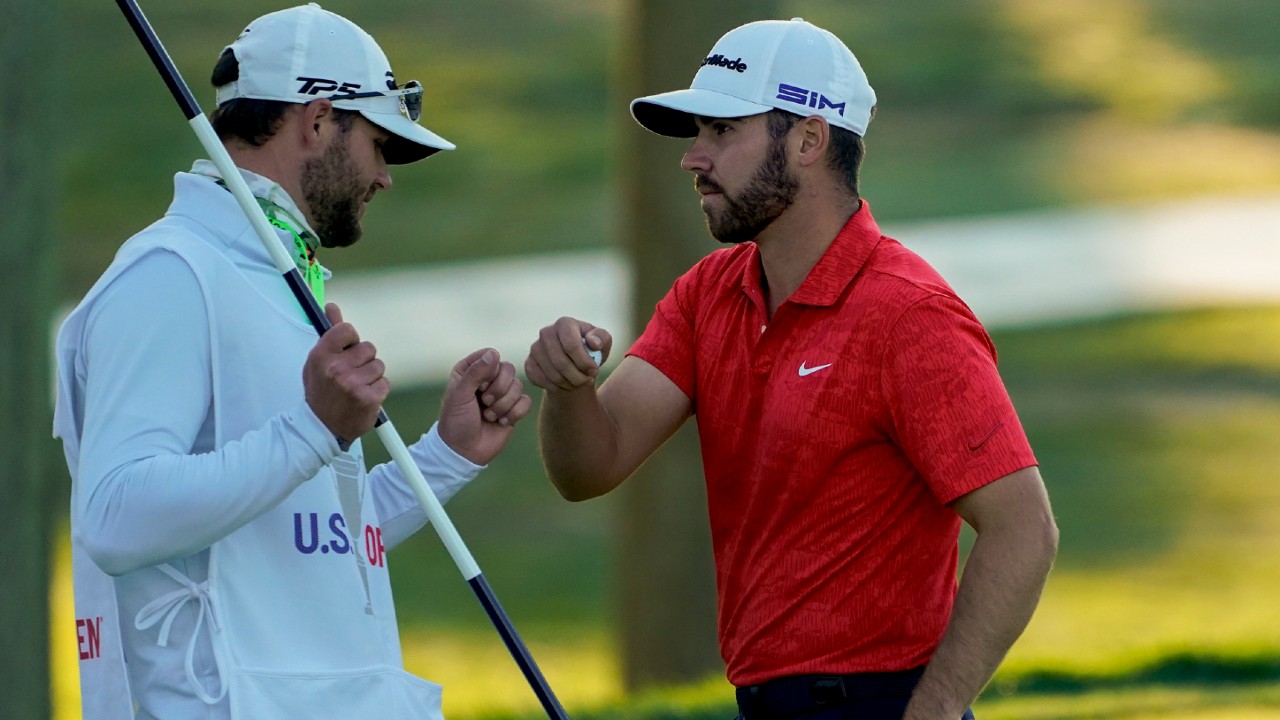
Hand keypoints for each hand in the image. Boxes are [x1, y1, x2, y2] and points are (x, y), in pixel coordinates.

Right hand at [303, 303, 389, 444]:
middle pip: (368, 348)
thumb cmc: (321, 391)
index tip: (348, 350)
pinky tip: (364, 397)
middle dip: (363, 360)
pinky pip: (385, 383)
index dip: (351, 339)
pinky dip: (377, 390)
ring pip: (378, 365)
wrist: (322, 427)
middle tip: (352, 374)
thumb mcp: (318, 361)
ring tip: (357, 387)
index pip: (346, 330)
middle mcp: (337, 369)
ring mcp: (353, 384)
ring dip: (371, 375)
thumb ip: (330, 334)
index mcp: (321, 356)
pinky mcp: (369, 398)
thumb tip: (331, 307)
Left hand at [438, 348, 531, 465]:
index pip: (491, 356)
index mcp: (471, 370)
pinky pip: (526, 402)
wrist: (464, 451)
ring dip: (503, 405)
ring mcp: (502, 394)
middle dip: (499, 390)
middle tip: (485, 403)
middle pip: (508, 369)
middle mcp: (488, 378)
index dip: (489, 371)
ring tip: (489, 417)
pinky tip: (502, 423)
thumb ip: (475, 372)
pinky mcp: (514, 408)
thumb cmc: (456, 421)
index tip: (478, 387)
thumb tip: (494, 353)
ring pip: (518, 386)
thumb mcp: (460, 394)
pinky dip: (514, 414)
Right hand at [525, 317, 612, 392]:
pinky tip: (566, 385)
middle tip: (588, 380)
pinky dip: (556, 387)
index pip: (571, 345)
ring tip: (580, 382)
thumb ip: (602, 338)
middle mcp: (546, 332)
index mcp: (565, 323)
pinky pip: (541, 381)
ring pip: (552, 374)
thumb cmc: (591, 350)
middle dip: (578, 377)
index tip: (594, 370)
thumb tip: (592, 342)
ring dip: (570, 384)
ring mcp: (535, 348)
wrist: (576, 363)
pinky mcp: (529, 363)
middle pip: (560, 362)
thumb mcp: (604, 342)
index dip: (584, 362)